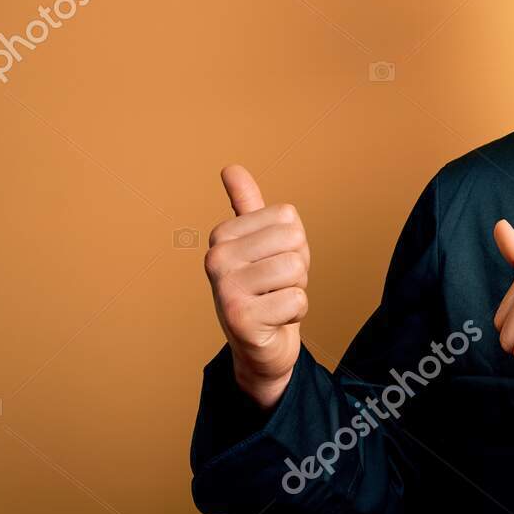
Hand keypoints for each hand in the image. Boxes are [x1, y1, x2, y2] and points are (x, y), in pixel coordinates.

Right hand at [203, 164, 309, 407]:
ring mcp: (224, 289)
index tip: (273, 263)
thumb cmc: (264, 288)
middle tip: (276, 285)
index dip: (293, 243)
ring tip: (274, 301)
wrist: (260, 345)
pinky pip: (296, 300)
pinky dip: (294, 314)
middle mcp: (215, 259)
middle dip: (298, 266)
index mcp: (222, 235)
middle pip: (294, 241)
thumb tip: (231, 168)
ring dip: (296, 290)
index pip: (288, 218)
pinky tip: (273, 321)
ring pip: (296, 269)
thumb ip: (246, 206)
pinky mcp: (240, 318)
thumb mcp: (259, 244)